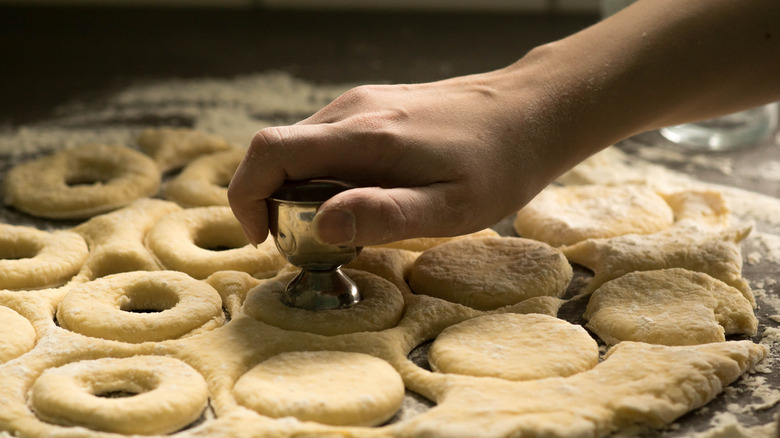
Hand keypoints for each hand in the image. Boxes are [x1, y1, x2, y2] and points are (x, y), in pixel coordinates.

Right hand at [228, 67, 585, 246]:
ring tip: (337, 226)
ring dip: (296, 189)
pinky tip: (359, 195)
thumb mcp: (451, 208)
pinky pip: (325, 140)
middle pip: (276, 151)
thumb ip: (385, 215)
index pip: (269, 152)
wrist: (531, 111)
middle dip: (270, 201)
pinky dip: (319, 173)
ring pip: (300, 146)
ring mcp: (362, 103)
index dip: (246, 197)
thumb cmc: (498, 165)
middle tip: (306, 243)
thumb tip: (320, 225)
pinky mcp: (374, 106)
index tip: (264, 238)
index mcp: (365, 136)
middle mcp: (353, 111)